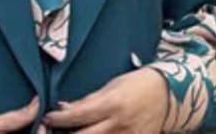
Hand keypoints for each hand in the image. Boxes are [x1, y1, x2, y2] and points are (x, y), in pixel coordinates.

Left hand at [42, 68, 167, 132]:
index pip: (78, 115)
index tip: (47, 118)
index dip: (58, 118)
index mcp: (112, 104)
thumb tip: (64, 109)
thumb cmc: (137, 85)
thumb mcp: (111, 86)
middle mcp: (119, 124)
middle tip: (50, 130)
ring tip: (71, 132)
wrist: (168, 94)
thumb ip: (88, 101)